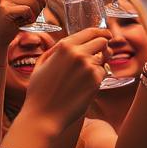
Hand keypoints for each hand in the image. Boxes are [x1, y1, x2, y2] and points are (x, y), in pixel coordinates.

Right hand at [0, 0, 55, 48]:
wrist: (1, 34)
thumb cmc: (17, 17)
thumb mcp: (26, 0)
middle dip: (42, 1)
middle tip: (38, 10)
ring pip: (33, 0)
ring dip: (37, 11)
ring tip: (30, 16)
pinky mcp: (5, 10)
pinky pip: (27, 10)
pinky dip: (30, 17)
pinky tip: (25, 20)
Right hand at [21, 27, 108, 145]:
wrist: (43, 116)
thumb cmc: (39, 92)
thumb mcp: (41, 64)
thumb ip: (55, 50)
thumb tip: (67, 43)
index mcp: (64, 46)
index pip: (90, 31)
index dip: (101, 32)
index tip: (107, 35)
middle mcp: (78, 53)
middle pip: (103, 42)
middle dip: (103, 47)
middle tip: (102, 55)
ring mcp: (89, 66)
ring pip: (105, 58)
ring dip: (100, 63)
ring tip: (87, 74)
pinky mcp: (96, 80)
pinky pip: (103, 73)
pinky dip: (98, 77)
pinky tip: (85, 86)